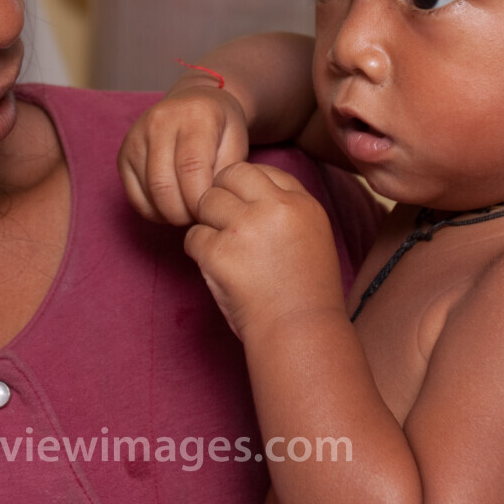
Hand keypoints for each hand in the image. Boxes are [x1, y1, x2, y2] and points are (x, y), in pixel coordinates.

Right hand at [119, 84, 249, 224]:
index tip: (211, 211)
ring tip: (188, 211)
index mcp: (194, 115)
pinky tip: (171, 206)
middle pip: (163, 184)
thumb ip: (226, 173)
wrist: (194, 103)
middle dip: (183, 213)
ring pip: (148, 193)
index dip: (200, 200)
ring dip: (169, 214)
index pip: (191, 168)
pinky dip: (154, 212)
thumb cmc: (219, 129)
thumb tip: (210, 206)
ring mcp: (136, 136)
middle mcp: (160, 121)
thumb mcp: (236, 144)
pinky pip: (134, 197)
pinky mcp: (123, 154)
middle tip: (199, 216)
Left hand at [184, 162, 343, 343]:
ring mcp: (244, 228)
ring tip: (226, 250)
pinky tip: (219, 269)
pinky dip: (199, 253)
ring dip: (208, 224)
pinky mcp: (218, 252)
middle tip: (226, 225)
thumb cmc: (304, 290)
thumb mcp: (310, 236)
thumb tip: (240, 187)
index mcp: (302, 203)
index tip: (248, 211)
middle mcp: (274, 208)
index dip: (247, 189)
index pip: (262, 171)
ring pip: (206, 202)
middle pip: (230, 175)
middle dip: (222, 196)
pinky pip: (192, 237)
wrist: (299, 332)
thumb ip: (282, 208)